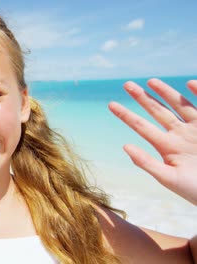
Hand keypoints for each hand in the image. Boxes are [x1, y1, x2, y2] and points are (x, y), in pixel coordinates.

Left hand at [109, 78, 196, 204]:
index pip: (142, 126)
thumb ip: (147, 162)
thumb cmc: (195, 190)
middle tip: (127, 84)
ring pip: (179, 105)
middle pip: (158, 111)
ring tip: (150, 81)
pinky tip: (190, 83)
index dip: (126, 115)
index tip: (111, 104)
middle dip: (143, 98)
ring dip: (166, 92)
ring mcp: (196, 129)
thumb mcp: (168, 178)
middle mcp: (179, 134)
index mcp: (166, 146)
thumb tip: (125, 146)